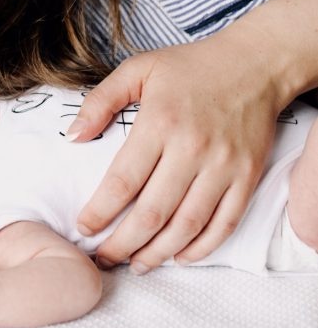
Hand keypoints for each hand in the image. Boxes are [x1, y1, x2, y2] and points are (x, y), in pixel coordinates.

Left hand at [69, 35, 281, 270]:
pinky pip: (224, 223)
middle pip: (152, 213)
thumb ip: (101, 101)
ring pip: (187, 225)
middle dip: (123, 243)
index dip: (100, 212)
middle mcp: (192, 148)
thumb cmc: (191, 67)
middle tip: (104, 258)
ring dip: (159, 253)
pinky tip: (180, 257)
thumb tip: (73, 137)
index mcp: (160, 122)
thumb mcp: (139, 68)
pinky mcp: (247, 176)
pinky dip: (202, 248)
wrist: (255, 63)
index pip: (122, 181)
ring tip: (137, 263)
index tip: (84, 228)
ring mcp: (223, 166)